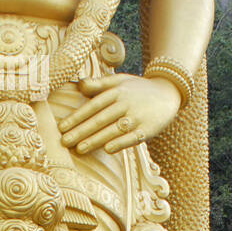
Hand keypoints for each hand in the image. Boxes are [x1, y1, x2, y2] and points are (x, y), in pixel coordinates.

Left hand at [58, 74, 180, 153]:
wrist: (169, 93)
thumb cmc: (138, 89)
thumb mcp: (120, 80)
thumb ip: (99, 83)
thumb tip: (80, 84)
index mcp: (117, 91)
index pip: (93, 106)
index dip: (77, 116)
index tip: (62, 127)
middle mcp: (126, 103)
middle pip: (100, 119)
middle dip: (81, 131)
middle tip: (64, 142)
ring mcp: (138, 116)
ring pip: (114, 129)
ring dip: (96, 140)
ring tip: (79, 149)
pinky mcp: (149, 129)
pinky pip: (133, 137)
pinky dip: (121, 143)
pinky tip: (107, 150)